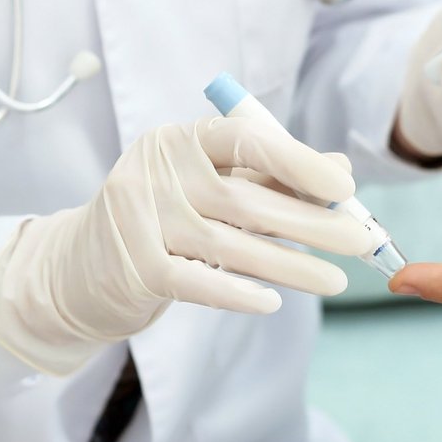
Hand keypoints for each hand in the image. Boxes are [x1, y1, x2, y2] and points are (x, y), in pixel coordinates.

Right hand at [0, 118, 375, 374]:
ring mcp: (140, 220)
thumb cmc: (165, 217)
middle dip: (310, 222)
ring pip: (230, 245)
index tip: (345, 186)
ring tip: (335, 280)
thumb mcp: (213, 185)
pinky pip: (198, 282)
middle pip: (245, 199)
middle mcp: (155, 172)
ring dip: (290, 265)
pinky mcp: (134, 268)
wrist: (82, 266)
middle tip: (359, 241)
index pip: (244, 139)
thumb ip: (271, 175)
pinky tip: (274, 302)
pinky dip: (239, 293)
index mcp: (180, 140)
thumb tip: (340, 170)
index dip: (297, 161)